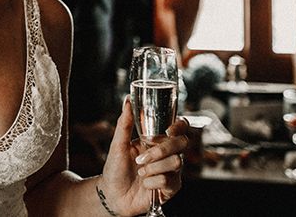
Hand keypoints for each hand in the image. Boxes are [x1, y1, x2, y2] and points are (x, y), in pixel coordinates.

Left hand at [99, 98, 187, 215]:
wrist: (113, 194)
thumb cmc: (115, 168)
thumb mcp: (117, 143)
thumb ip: (124, 122)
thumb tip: (127, 100)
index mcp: (156, 140)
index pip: (179, 128)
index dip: (180, 126)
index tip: (169, 130)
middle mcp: (167, 154)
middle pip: (182, 143)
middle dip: (162, 150)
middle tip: (142, 158)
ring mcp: (171, 171)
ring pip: (177, 162)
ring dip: (154, 167)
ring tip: (140, 171)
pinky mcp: (171, 188)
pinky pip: (170, 181)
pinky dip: (153, 182)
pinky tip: (145, 184)